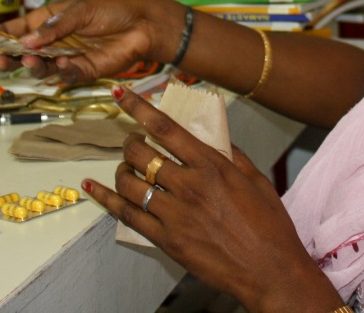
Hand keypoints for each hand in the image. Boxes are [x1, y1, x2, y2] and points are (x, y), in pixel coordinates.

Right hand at [0, 0, 175, 85]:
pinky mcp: (82, 71)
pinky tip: (64, 62)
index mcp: (49, 19)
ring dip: (33, 65)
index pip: (16, 28)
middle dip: (8, 57)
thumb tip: (27, 41)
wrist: (144, 24)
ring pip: (40, 67)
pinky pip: (64, 75)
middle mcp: (54, 40)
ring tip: (32, 59)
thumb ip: (54, 27)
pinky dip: (61, 70)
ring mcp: (66, 57)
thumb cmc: (114, 9)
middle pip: (22, 52)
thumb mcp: (81, 11)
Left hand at [83, 86, 342, 312]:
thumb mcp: (256, 180)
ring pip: (129, 182)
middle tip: (134, 142)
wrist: (270, 270)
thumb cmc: (270, 226)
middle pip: (141, 153)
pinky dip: (105, 199)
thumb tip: (213, 137)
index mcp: (211, 166)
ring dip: (121, 169)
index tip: (120, 93)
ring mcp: (174, 214)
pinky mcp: (166, 239)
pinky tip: (93, 188)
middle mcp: (189, 186)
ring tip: (126, 167)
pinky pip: (126, 214)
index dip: (137, 107)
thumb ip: (232, 154)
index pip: (165, 128)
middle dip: (131, 142)